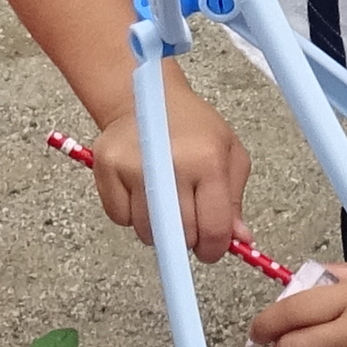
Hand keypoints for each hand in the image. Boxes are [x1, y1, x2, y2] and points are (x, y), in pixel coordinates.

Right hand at [86, 89, 252, 264]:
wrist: (147, 96)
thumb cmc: (194, 128)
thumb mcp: (229, 154)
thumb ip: (235, 200)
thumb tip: (239, 239)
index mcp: (208, 161)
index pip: (213, 227)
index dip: (214, 249)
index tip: (211, 250)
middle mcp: (170, 163)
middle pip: (180, 235)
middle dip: (188, 240)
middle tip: (189, 225)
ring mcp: (134, 166)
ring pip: (147, 232)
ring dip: (158, 230)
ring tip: (166, 204)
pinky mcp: (106, 167)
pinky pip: (119, 218)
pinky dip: (131, 216)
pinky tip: (142, 193)